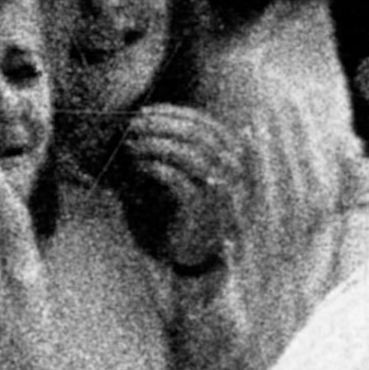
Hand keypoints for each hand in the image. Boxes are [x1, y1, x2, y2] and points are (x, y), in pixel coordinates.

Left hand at [124, 104, 244, 272]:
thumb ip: (189, 149)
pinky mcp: (199, 218)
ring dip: (156, 143)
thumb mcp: (192, 179)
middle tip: (134, 123)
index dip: (178, 114)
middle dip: (162, 125)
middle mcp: (234, 182)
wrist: (190, 258)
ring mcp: (219, 201)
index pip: (210, 128)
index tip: (148, 110)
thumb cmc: (185, 214)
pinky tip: (139, 165)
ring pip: (190, 157)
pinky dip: (155, 168)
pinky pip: (178, 183)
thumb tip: (163, 116)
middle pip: (200, 137)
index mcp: (236, 168)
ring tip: (131, 142)